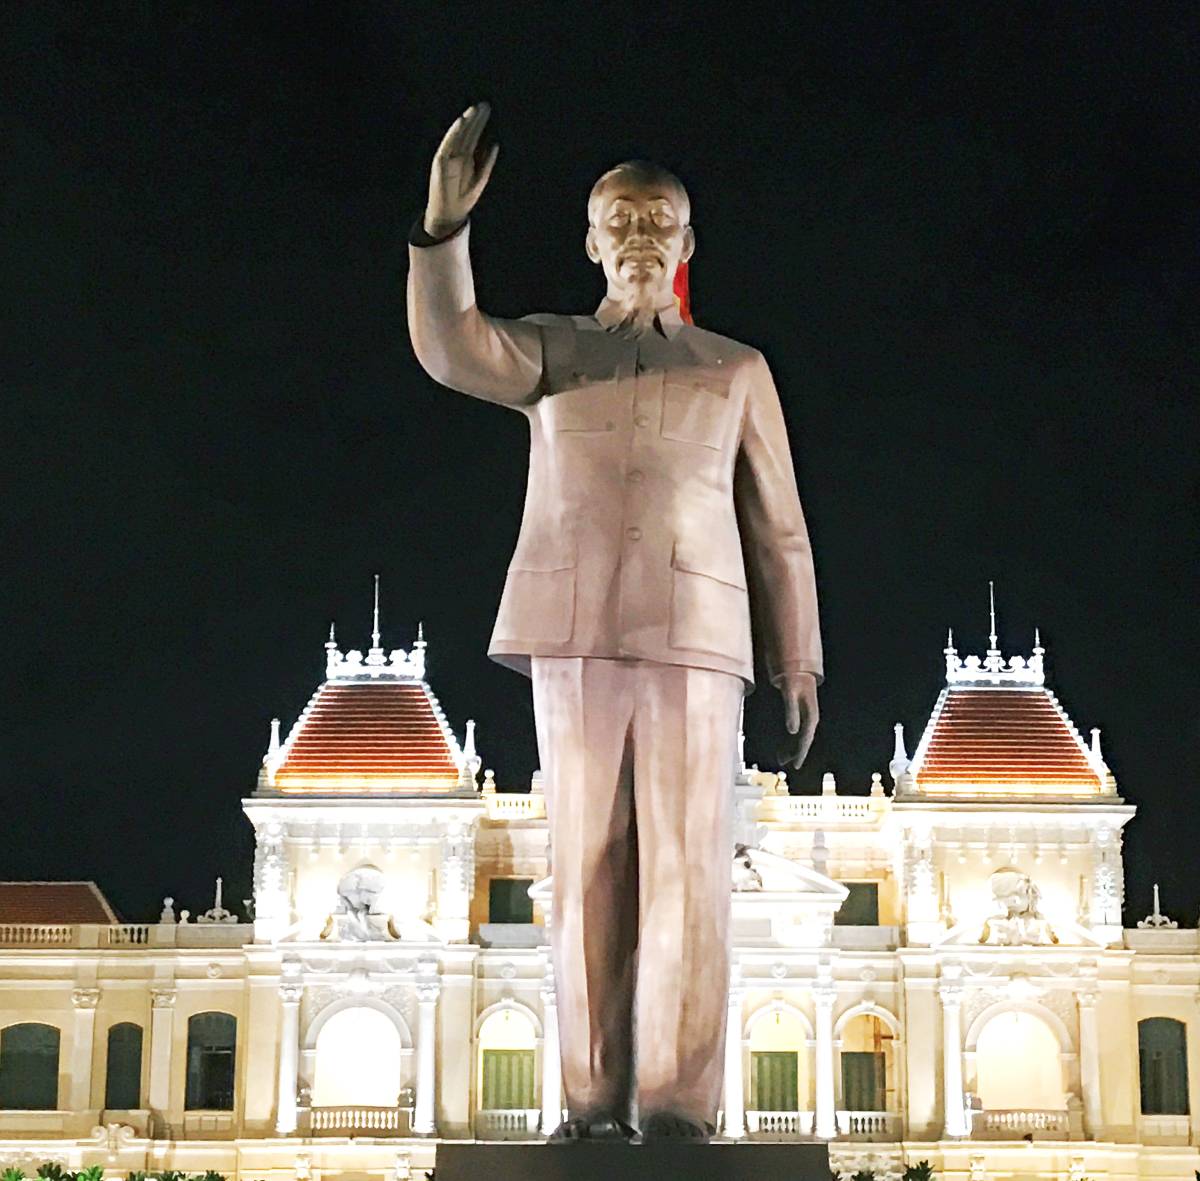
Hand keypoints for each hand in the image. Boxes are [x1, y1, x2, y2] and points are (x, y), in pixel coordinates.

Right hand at [424, 102, 498, 238]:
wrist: (450, 214)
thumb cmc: (464, 198)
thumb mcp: (480, 179)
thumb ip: (487, 162)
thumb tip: (494, 144)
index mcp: (466, 158)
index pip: (473, 136)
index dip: (479, 123)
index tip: (486, 110)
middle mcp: (457, 155)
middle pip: (467, 133)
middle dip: (475, 119)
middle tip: (484, 105)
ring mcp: (448, 157)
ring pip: (458, 136)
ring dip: (465, 122)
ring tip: (473, 109)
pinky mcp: (441, 162)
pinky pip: (448, 144)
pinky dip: (454, 133)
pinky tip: (461, 122)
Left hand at [778, 672, 818, 769]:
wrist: (797, 669)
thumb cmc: (793, 679)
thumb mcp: (790, 694)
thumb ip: (791, 712)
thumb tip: (792, 731)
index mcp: (811, 715)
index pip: (806, 738)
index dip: (800, 752)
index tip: (796, 765)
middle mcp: (810, 718)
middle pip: (803, 740)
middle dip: (795, 753)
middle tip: (785, 764)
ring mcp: (806, 716)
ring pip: (800, 737)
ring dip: (791, 748)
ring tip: (781, 758)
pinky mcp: (800, 714)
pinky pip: (797, 731)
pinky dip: (790, 740)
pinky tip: (783, 746)